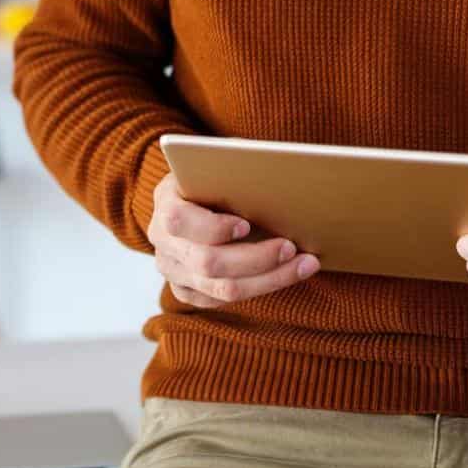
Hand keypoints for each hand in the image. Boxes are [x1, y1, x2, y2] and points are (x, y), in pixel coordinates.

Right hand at [147, 170, 318, 307]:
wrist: (193, 201)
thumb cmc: (213, 178)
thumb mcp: (215, 166)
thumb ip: (232, 171)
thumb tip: (275, 173)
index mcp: (165, 204)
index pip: (179, 221)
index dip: (213, 227)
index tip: (246, 225)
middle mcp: (163, 242)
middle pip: (207, 263)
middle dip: (255, 258)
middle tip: (291, 247)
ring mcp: (173, 271)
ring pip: (222, 289)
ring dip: (269, 278)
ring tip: (303, 264)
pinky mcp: (187, 292)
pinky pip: (225, 301)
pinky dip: (262, 288)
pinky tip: (289, 274)